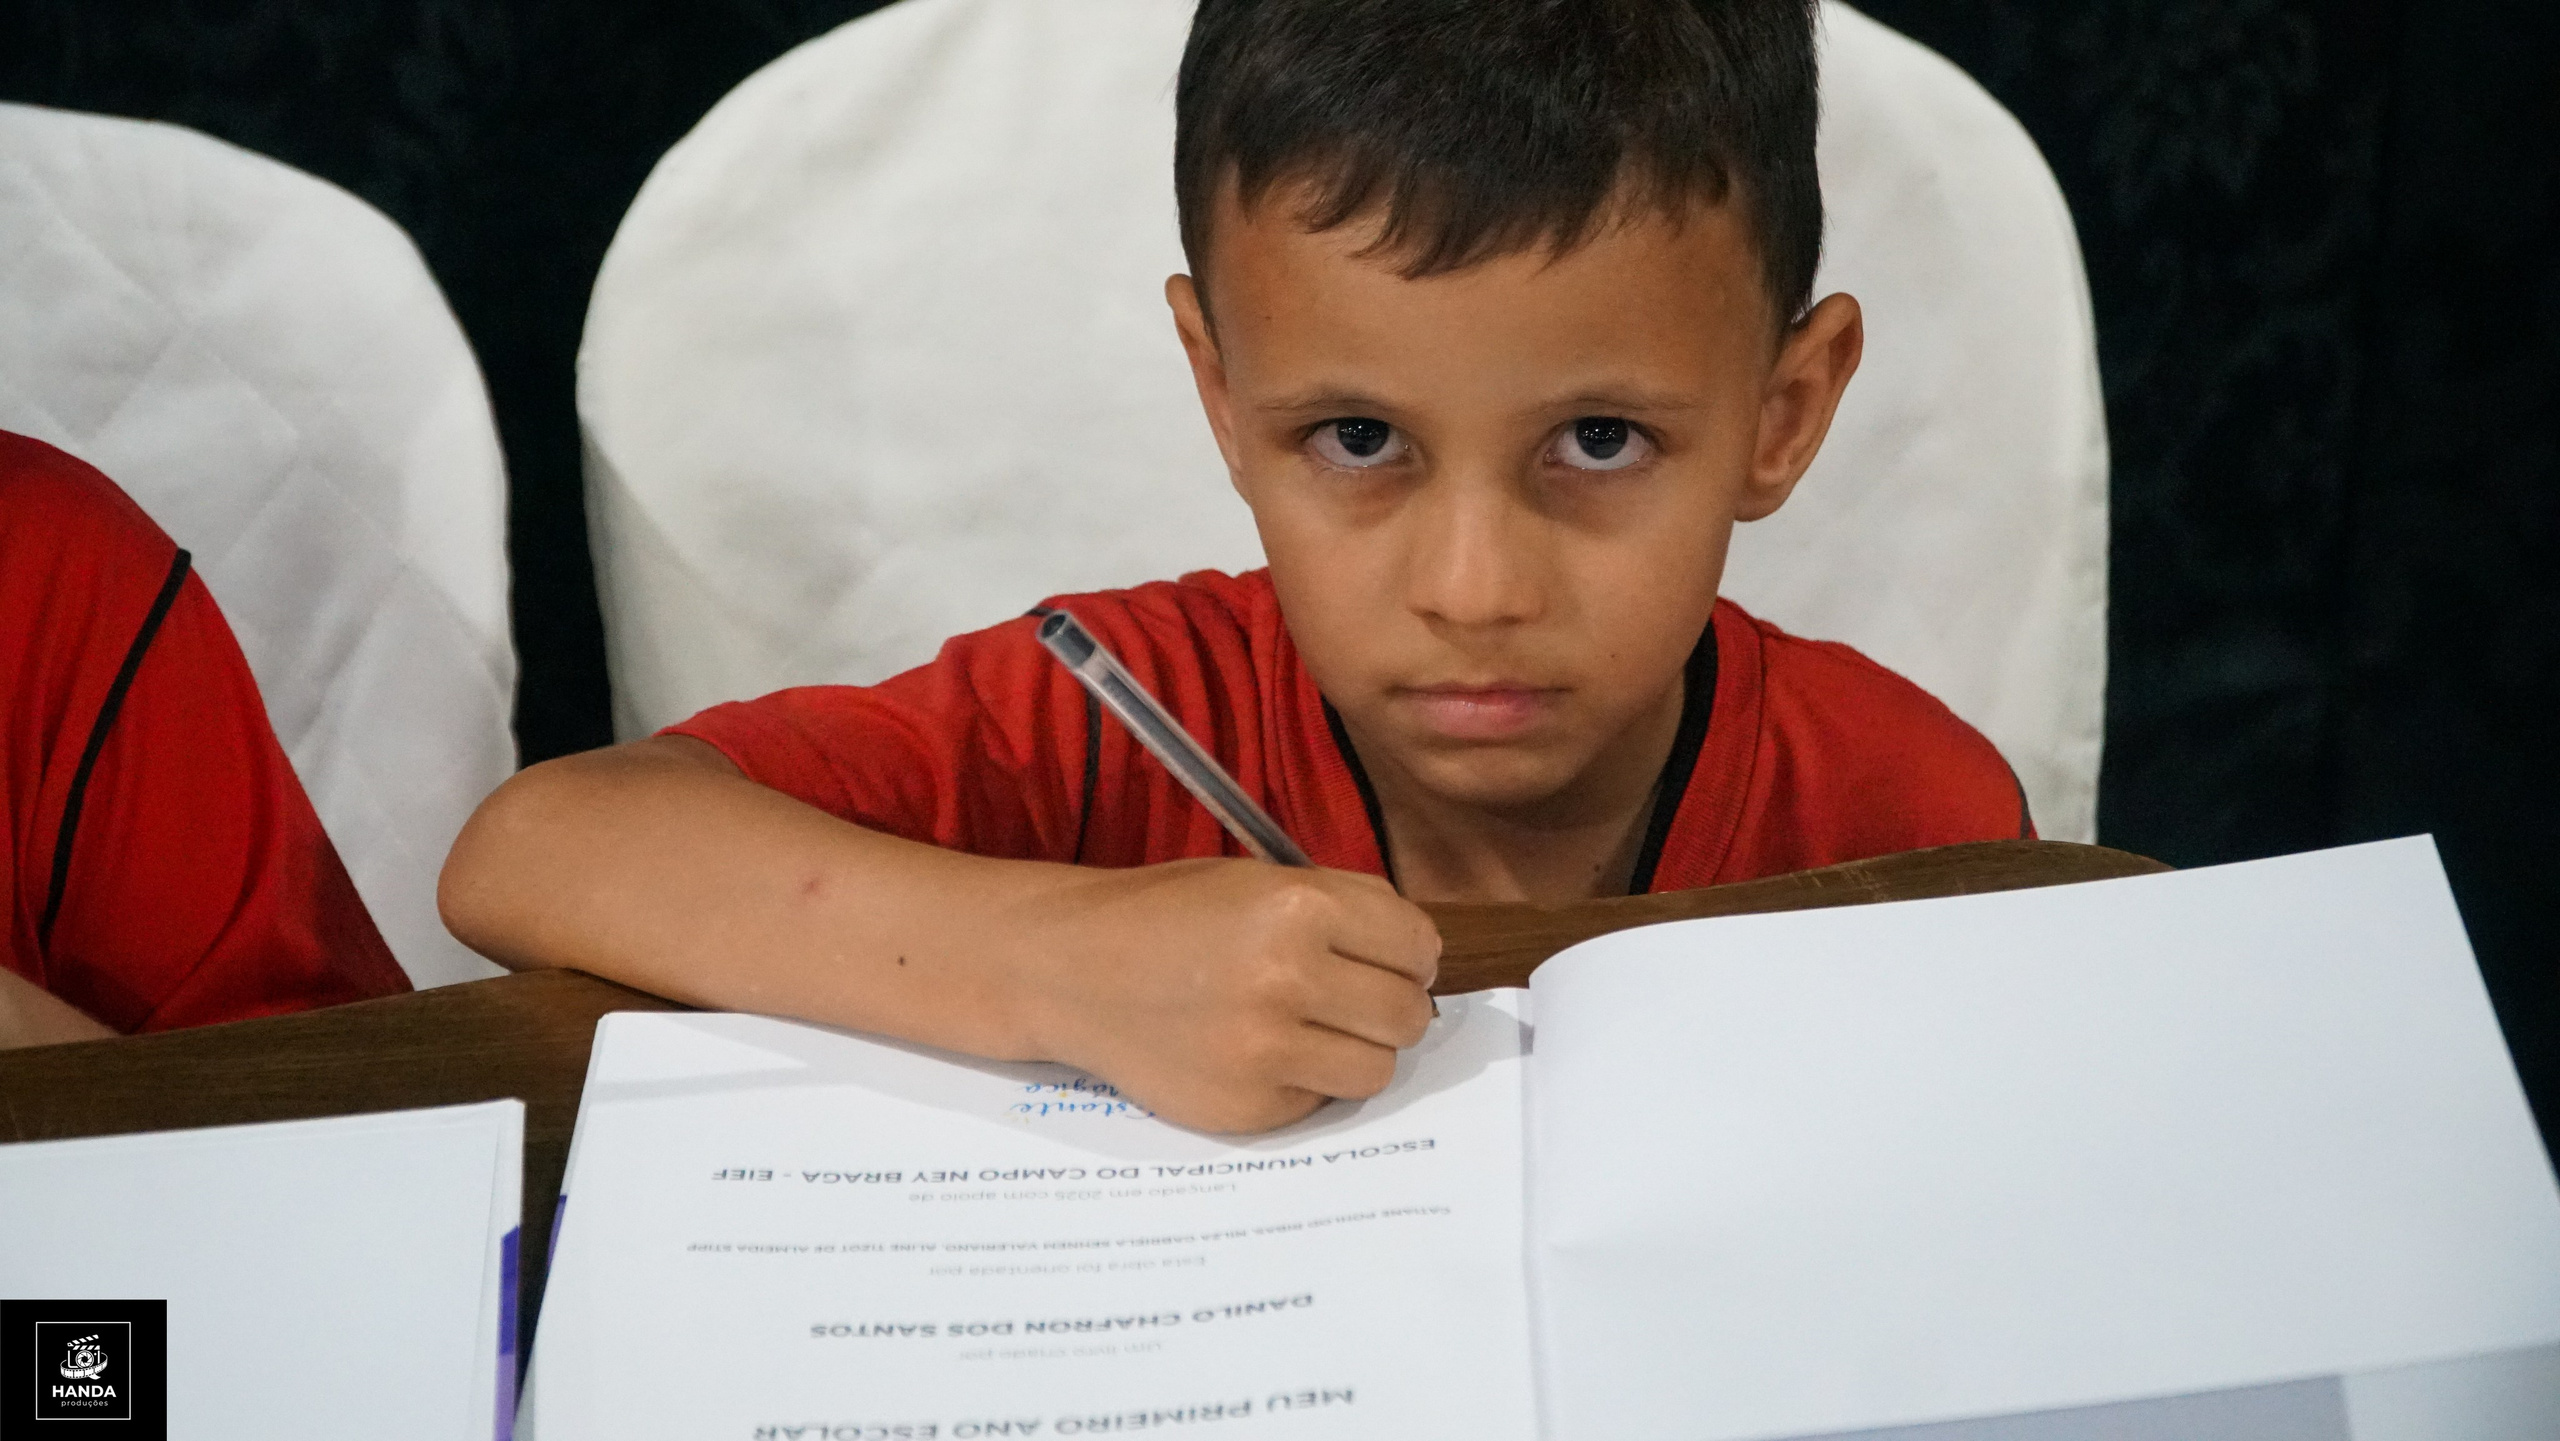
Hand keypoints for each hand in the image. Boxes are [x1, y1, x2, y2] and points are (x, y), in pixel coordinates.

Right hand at [1018, 859, 1440, 1133]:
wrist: (1071, 969)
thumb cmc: (1170, 916)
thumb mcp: (1260, 881)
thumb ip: (1346, 910)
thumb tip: (1422, 960)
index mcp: (1300, 908)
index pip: (1418, 946)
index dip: (1413, 955)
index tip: (1393, 959)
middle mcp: (1287, 979)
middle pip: (1407, 1015)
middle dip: (1390, 1005)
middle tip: (1352, 997)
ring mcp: (1265, 1052)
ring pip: (1377, 1069)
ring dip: (1356, 1050)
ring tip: (1312, 1028)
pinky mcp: (1245, 1107)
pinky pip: (1320, 1101)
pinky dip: (1303, 1080)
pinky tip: (1260, 1052)